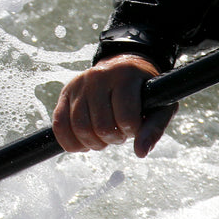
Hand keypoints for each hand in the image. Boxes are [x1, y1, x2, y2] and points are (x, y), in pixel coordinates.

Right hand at [52, 54, 174, 157]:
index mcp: (125, 76)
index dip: (131, 132)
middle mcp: (99, 76)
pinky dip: (70, 142)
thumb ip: (153, 129)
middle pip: (101, 126)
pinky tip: (83, 145)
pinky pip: (59, 124)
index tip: (134, 128)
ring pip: (79, 128)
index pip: (125, 117)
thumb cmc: (144, 90)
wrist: (124, 65)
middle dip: (112, 139)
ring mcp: (79, 84)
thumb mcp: (159, 105)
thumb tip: (140, 153)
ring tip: (103, 138)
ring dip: (93, 143)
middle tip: (119, 134)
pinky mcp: (65, 93)